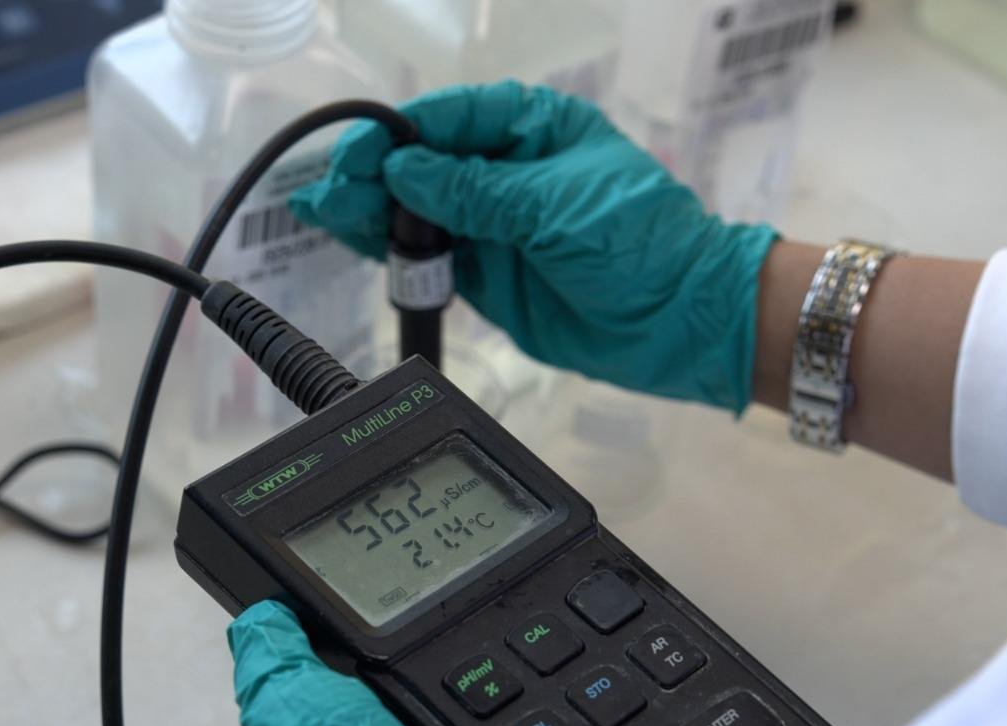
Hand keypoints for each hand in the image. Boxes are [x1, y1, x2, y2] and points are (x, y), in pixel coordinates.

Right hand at [291, 80, 777, 411]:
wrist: (682, 324)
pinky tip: (353, 243)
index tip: (357, 155)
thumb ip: (475, 193)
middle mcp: (508, 171)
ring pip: (417, 211)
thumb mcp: (554, 208)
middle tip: (327, 195)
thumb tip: (404, 172)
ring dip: (370, 213)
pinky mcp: (488, 273)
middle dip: (372, 176)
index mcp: (533, 129)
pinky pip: (429, 255)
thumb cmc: (641, 244)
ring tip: (324, 216)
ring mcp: (494, 224)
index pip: (449, 120)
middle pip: (423, 164)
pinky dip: (391, 252)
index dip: (396, 135)